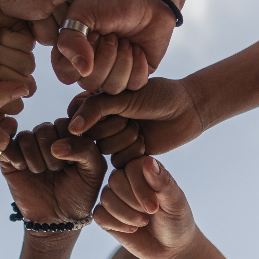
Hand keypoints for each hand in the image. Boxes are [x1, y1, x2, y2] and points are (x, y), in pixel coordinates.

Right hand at [0, 27, 36, 102]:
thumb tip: (24, 91)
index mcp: (1, 90)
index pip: (17, 106)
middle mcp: (14, 74)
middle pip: (27, 86)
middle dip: (1, 71)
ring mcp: (22, 55)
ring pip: (28, 65)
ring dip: (2, 53)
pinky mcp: (27, 35)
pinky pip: (28, 46)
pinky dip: (8, 38)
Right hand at [0, 119, 106, 224]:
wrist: (57, 219)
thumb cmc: (79, 194)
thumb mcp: (93, 171)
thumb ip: (86, 149)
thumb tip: (57, 145)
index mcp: (69, 137)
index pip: (66, 122)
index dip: (68, 141)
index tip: (73, 163)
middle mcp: (48, 139)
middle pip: (45, 128)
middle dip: (51, 152)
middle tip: (56, 170)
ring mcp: (28, 148)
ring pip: (27, 137)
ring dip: (35, 158)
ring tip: (41, 173)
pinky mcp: (10, 158)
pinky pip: (6, 145)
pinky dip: (16, 157)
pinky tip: (23, 169)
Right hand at [53, 0, 175, 90]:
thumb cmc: (112, 2)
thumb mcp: (82, 12)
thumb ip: (71, 40)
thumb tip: (83, 71)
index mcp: (70, 53)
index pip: (66, 74)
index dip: (80, 56)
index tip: (93, 34)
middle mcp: (88, 68)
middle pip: (90, 83)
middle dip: (106, 56)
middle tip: (113, 35)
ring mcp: (111, 75)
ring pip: (112, 88)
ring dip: (122, 60)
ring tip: (126, 41)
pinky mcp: (134, 77)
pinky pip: (133, 86)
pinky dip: (138, 65)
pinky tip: (138, 49)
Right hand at [66, 77, 203, 166]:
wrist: (187, 110)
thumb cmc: (157, 96)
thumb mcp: (124, 97)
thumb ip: (95, 109)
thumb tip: (71, 128)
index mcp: (95, 102)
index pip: (78, 116)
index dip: (97, 116)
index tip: (118, 104)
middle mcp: (100, 122)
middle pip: (90, 137)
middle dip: (115, 127)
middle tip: (133, 117)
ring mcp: (112, 139)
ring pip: (104, 150)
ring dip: (126, 139)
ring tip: (140, 128)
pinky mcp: (126, 155)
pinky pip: (118, 162)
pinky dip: (134, 152)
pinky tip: (146, 141)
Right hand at [94, 156, 198, 258]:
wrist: (171, 247)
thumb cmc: (176, 219)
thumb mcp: (175, 200)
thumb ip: (163, 181)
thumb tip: (148, 161)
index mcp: (144, 168)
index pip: (131, 167)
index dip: (140, 187)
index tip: (155, 206)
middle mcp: (126, 178)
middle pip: (115, 179)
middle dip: (133, 202)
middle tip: (150, 214)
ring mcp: (114, 197)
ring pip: (106, 197)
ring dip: (126, 214)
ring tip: (143, 223)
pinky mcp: (106, 215)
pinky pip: (99, 214)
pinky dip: (116, 224)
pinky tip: (132, 230)